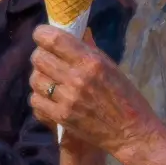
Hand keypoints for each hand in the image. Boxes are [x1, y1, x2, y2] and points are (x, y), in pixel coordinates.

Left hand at [27, 25, 160, 156]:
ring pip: (35, 78)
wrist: (130, 133)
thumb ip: (89, 49)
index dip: (41, 34)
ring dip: (39, 76)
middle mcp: (76, 78)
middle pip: (39, 58)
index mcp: (91, 61)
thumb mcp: (111, 67)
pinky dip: (39, 97)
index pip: (53, 40)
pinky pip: (35, 100)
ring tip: (49, 79)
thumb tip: (76, 31)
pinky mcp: (61, 116)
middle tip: (47, 59)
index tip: (42, 35)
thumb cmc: (125, 97)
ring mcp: (67, 99)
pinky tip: (49, 97)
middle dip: (40, 55)